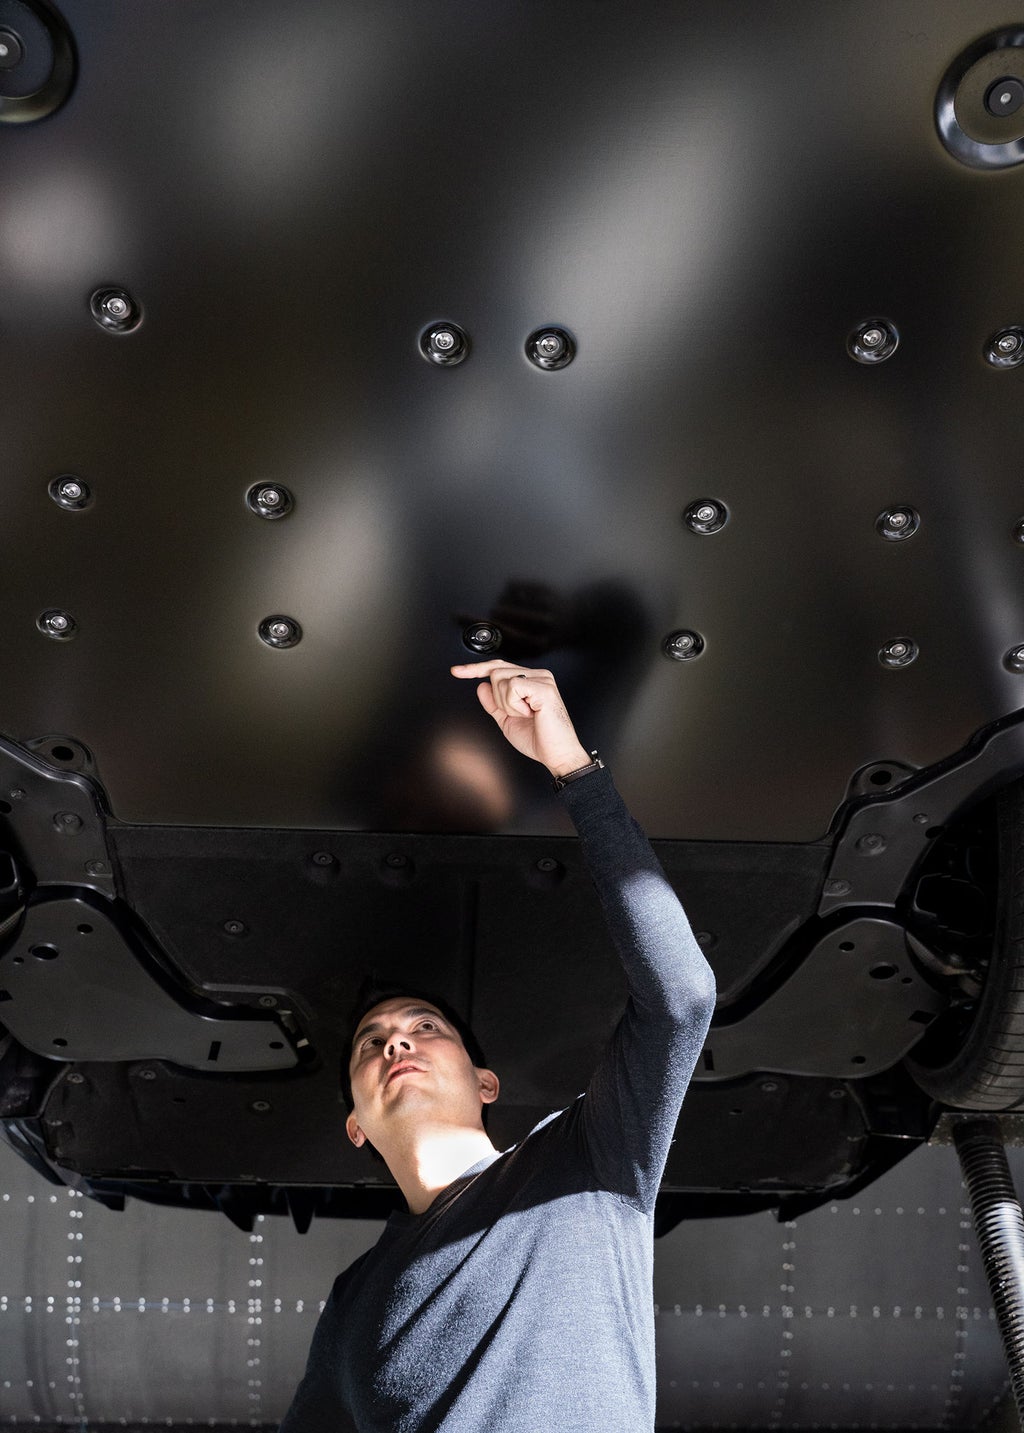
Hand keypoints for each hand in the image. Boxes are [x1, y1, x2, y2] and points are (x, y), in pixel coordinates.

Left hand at [450, 661, 591, 776]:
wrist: (556, 754)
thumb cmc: (539, 740)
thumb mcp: (506, 719)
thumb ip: (493, 702)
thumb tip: (481, 686)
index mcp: (530, 680)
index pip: (498, 667)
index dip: (475, 668)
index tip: (457, 671)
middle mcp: (537, 675)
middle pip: (496, 672)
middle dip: (499, 699)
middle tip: (519, 714)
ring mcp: (542, 679)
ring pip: (501, 678)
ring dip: (507, 704)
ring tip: (527, 715)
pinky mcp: (543, 687)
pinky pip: (512, 687)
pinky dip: (514, 705)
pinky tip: (530, 713)